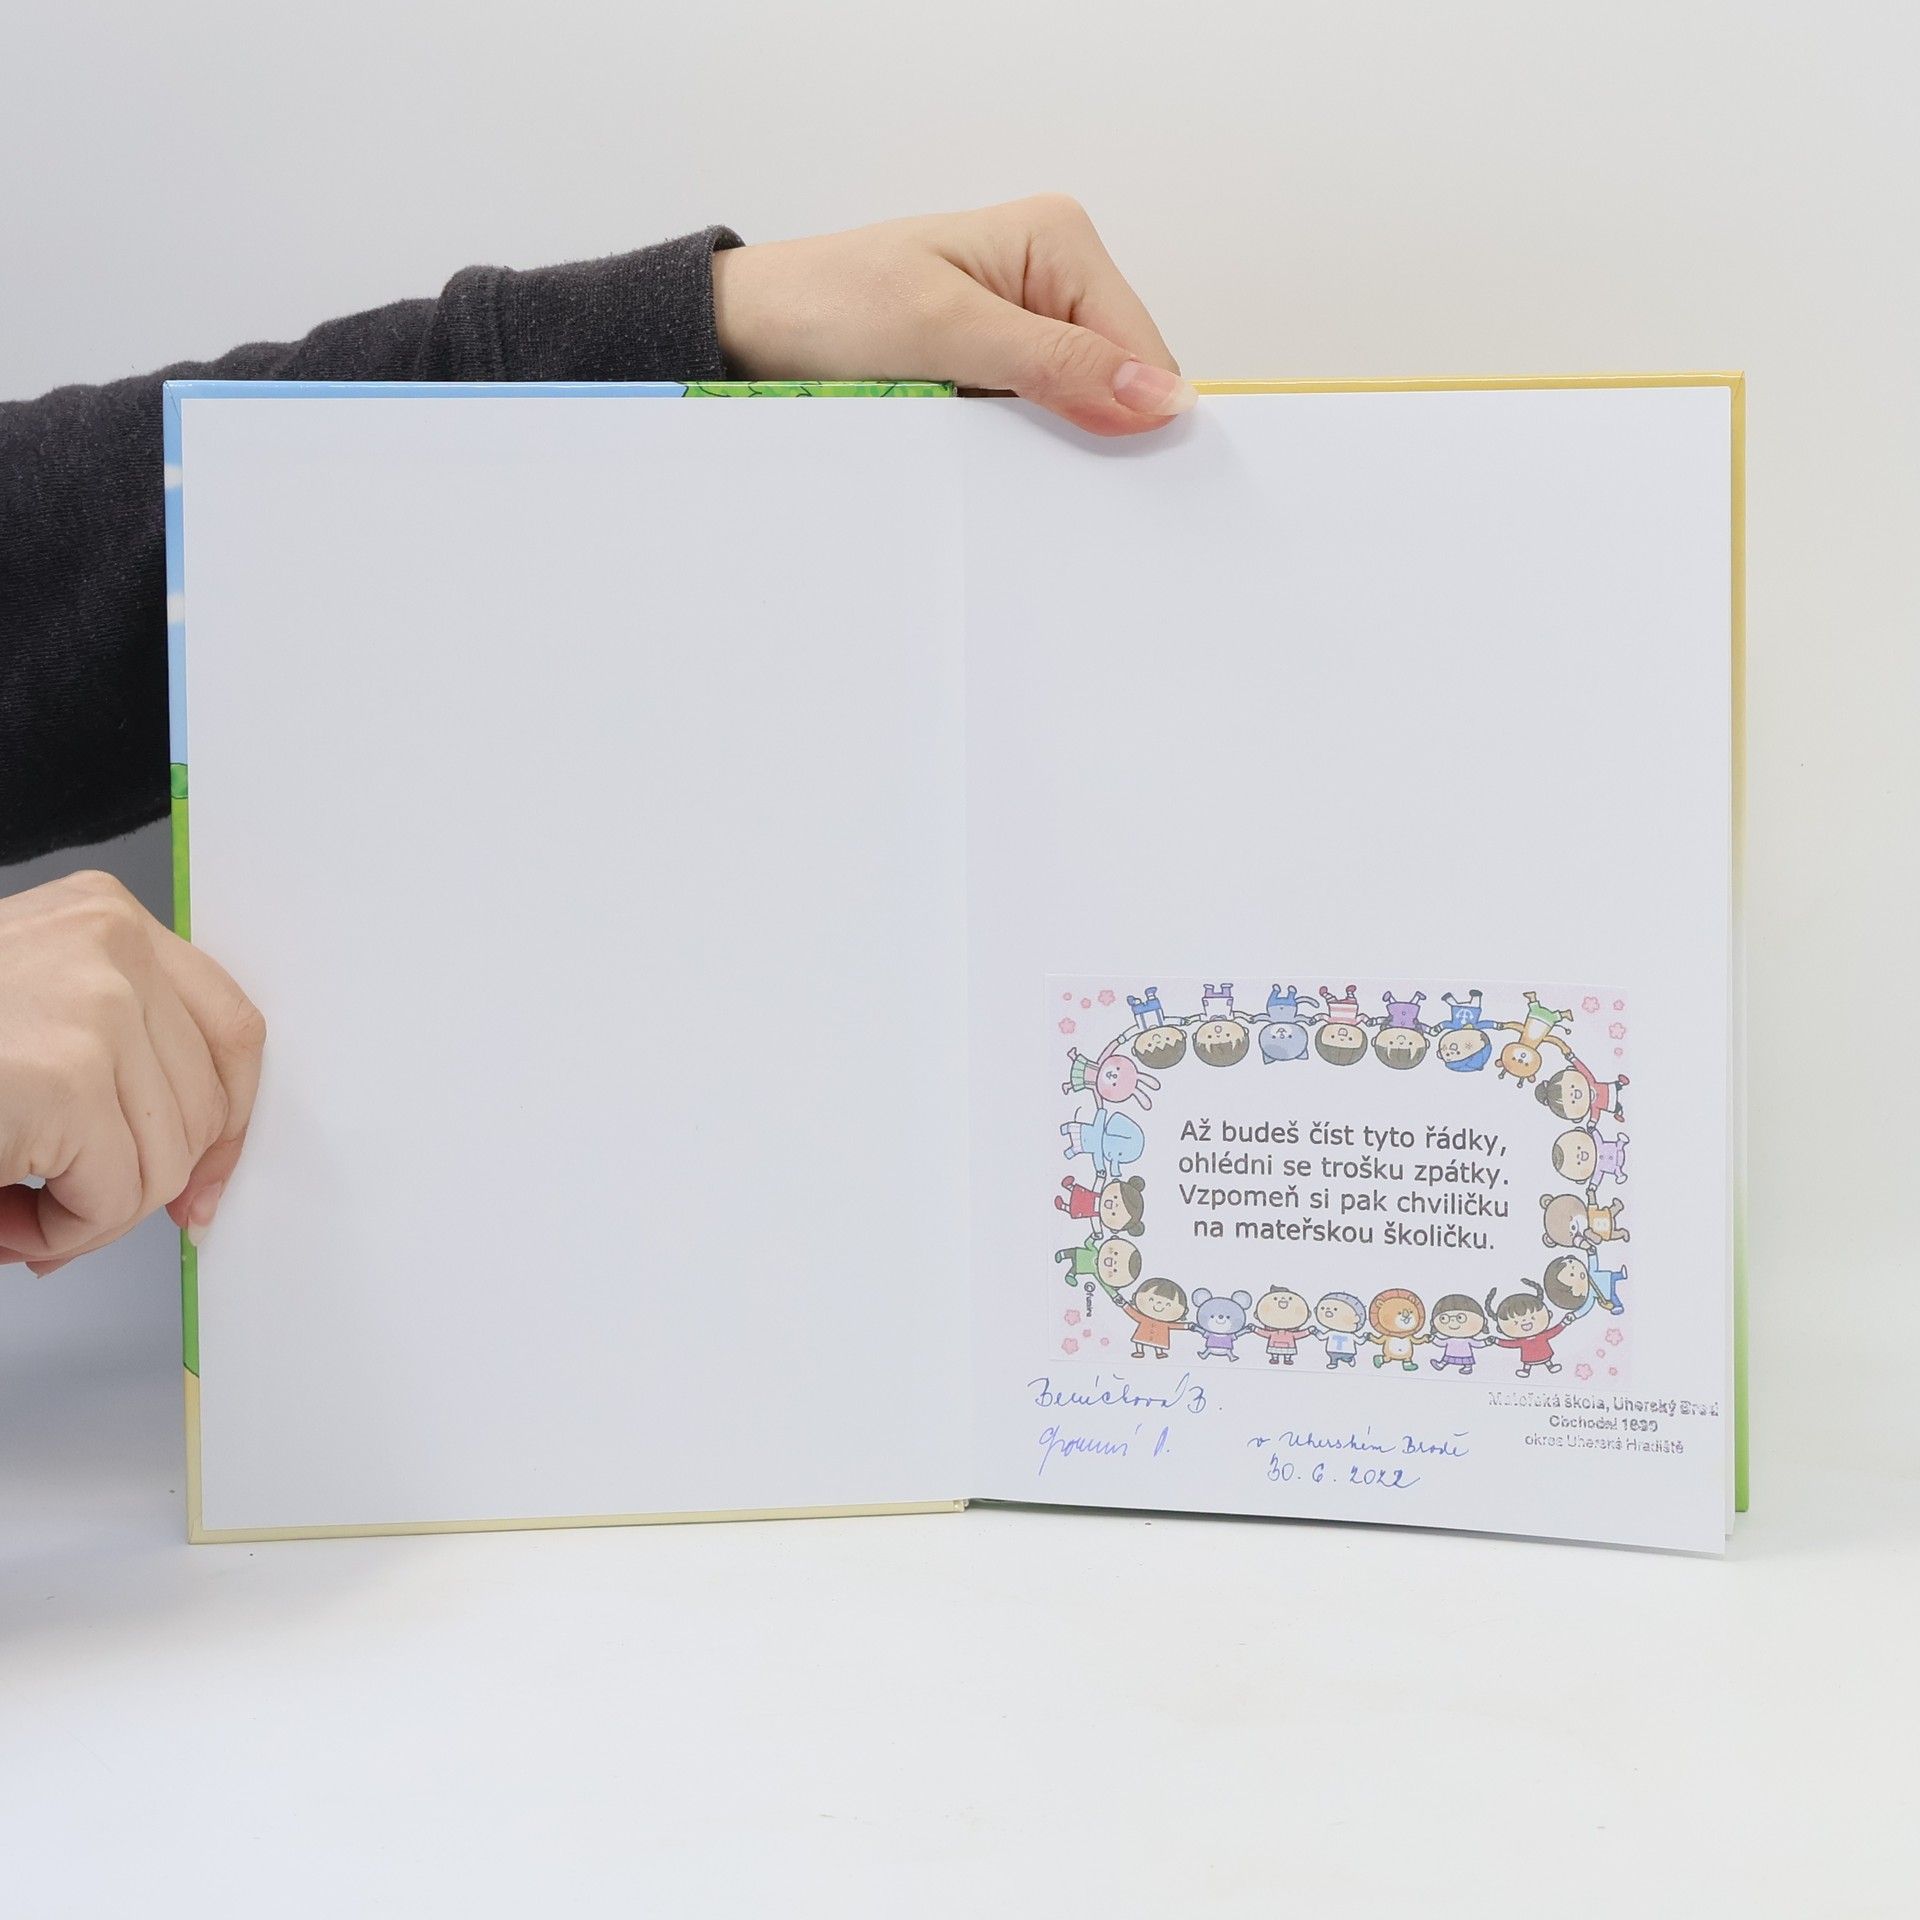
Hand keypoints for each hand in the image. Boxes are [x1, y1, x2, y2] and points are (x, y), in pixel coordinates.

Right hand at [0, 872, 264, 1272]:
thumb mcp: (33, 1018)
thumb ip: (117, 1060)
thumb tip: (197, 1169)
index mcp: (102, 919)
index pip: (231, 1030)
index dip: (228, 1124)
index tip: (204, 1183)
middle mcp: (109, 944)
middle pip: (206, 1106)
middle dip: (140, 1182)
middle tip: (58, 1205)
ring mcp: (94, 1004)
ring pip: (165, 1160)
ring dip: (91, 1212)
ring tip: (13, 1203)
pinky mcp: (63, 1075)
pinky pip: (117, 1196)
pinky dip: (63, 1231)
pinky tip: (7, 1213)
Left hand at [711, 194, 1193, 436]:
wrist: (754, 329)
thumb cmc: (832, 308)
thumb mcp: (948, 333)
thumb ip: (1057, 361)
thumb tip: (1160, 396)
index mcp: (1059, 240)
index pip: (1143, 350)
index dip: (1132, 418)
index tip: (1100, 474)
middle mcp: (1052, 273)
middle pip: (1118, 380)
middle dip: (1088, 430)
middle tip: (1025, 461)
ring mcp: (1026, 319)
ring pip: (1081, 406)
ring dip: (1046, 441)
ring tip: (991, 450)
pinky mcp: (997, 360)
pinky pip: (1036, 416)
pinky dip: (1016, 443)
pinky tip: (982, 451)